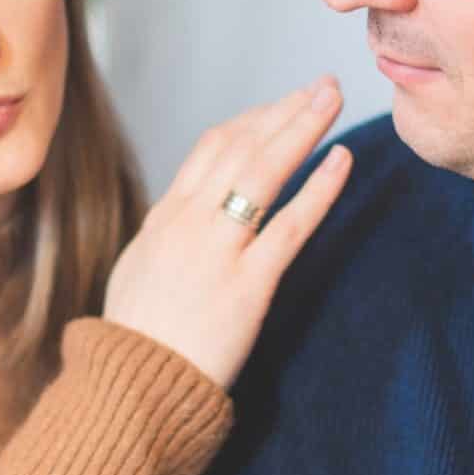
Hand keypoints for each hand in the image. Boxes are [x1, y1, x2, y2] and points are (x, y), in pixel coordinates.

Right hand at [102, 78, 351, 387]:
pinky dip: (320, 188)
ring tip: (332, 101)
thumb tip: (177, 214)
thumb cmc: (134, 341)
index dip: (252, 121)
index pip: (211, 148)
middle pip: (241, 146)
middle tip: (321, 85)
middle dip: (284, 110)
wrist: (131, 389)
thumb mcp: (136, 272)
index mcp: (165, 217)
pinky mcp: (248, 284)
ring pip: (264, 171)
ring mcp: (218, 250)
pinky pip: (290, 225)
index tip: (281, 106)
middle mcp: (189, 222)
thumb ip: (162, 237)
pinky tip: (342, 161)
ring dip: (302, 128)